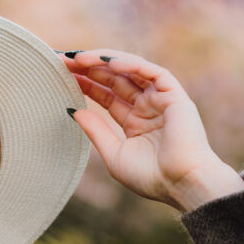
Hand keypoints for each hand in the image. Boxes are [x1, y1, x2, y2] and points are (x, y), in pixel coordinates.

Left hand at [62, 49, 243, 211]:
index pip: (106, 95)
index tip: (61, 74)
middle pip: (114, 79)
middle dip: (89, 67)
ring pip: (130, 70)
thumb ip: (95, 131)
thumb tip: (73, 110)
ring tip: (78, 58)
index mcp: (134, 122)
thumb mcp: (114, 154)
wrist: (182, 185)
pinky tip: (108, 62)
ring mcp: (161, 99)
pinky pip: (151, 72)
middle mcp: (147, 107)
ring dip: (104, 61)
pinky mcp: (174, 95)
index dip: (85, 83)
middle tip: (62, 59)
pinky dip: (131, 64)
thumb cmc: (150, 177)